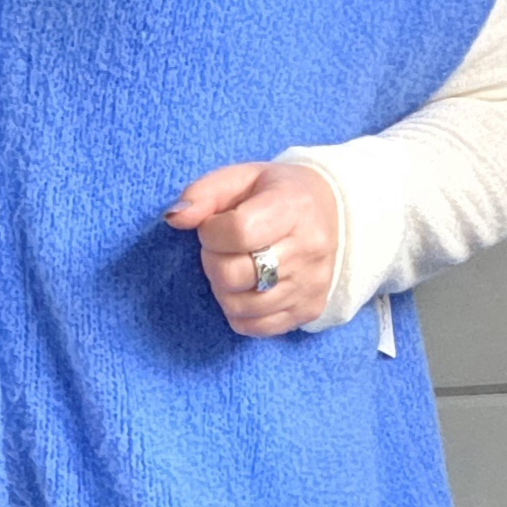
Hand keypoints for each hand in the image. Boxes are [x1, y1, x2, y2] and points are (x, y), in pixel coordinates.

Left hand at [162, 160, 342, 335]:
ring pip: (242, 306)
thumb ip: (203, 193)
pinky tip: (246, 288)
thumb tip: (174, 218)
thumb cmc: (275, 193)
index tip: (213, 226)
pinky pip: (257, 327)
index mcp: (293, 207)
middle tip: (221, 249)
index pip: (238, 232)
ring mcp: (312, 284)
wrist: (331, 210)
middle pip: (235, 275)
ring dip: (224, 288)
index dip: (211, 232)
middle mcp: (310, 248)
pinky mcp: (311, 309)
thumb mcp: (240, 178)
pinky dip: (239, 312)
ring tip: (235, 266)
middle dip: (213, 261)